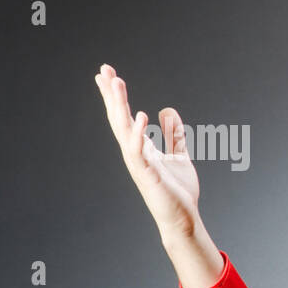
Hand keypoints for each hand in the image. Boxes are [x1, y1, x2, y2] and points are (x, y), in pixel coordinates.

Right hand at [94, 64, 202, 241]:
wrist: (183, 218)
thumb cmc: (178, 190)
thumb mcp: (179, 154)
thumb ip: (173, 134)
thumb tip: (168, 110)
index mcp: (141, 147)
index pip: (123, 116)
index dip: (115, 96)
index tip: (108, 74)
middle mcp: (135, 153)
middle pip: (118, 118)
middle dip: (112, 94)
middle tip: (105, 70)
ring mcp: (139, 163)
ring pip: (124, 129)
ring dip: (120, 106)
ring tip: (116, 83)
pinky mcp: (148, 174)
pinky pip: (139, 150)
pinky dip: (137, 133)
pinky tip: (140, 115)